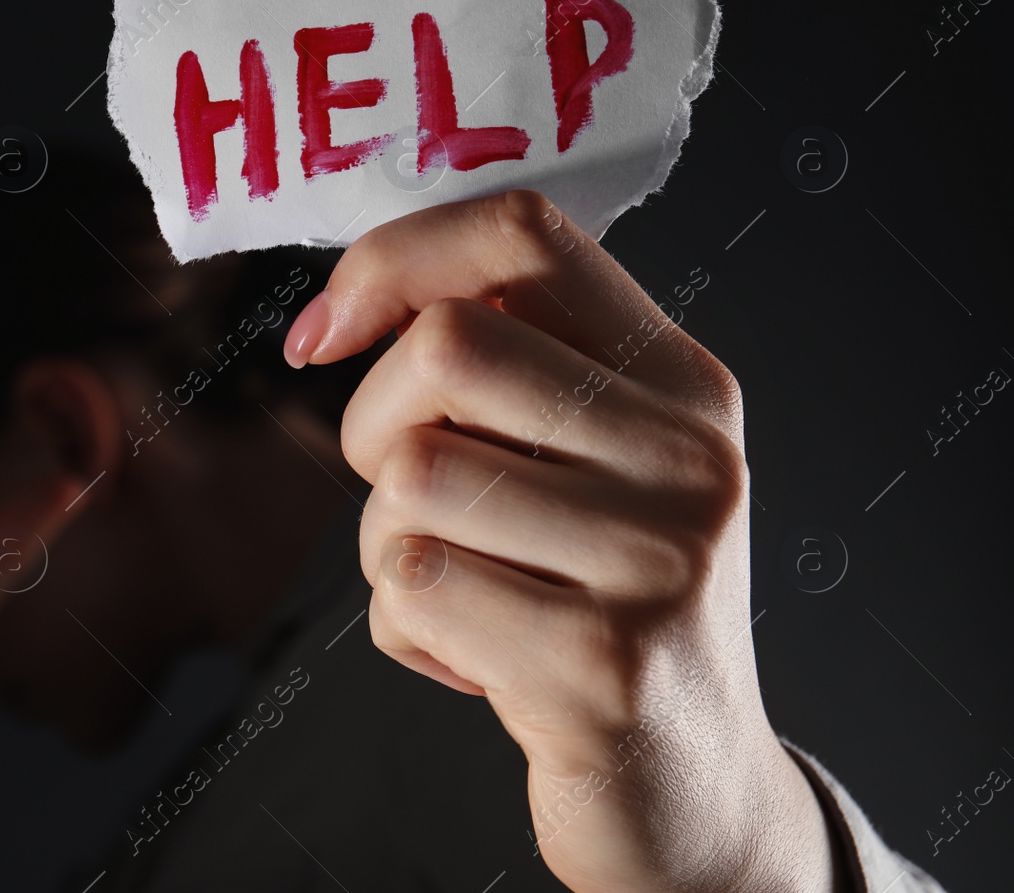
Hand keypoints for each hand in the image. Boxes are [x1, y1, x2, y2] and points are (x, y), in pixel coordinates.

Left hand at [286, 191, 844, 892]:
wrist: (690, 784)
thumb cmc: (602, 599)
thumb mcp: (596, 462)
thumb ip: (510, 368)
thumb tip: (342, 305)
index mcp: (681, 380)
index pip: (522, 234)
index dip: (393, 259)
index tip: (328, 330)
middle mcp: (687, 454)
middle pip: (447, 347)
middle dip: (372, 423)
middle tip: (409, 495)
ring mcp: (653, 559)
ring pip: (412, 476)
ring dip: (388, 543)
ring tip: (462, 590)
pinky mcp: (597, 663)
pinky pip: (411, 586)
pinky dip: (402, 626)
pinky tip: (472, 658)